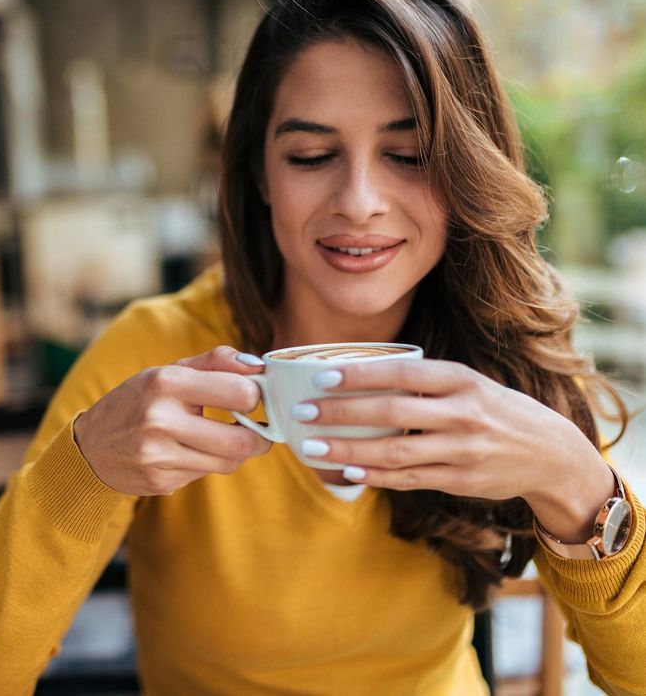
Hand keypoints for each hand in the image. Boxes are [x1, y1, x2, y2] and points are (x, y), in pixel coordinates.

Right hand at [73, 346, 271, 495]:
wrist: (91, 446)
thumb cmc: (138, 401)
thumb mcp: (169, 372)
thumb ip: (215, 362)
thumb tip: (258, 365)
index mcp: (166, 383)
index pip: (240, 393)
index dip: (256, 396)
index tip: (254, 397)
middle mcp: (161, 420)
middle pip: (241, 440)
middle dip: (260, 435)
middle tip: (261, 429)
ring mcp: (159, 455)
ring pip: (228, 462)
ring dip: (237, 451)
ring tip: (228, 437)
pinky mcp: (161, 481)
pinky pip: (206, 474)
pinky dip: (209, 462)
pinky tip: (194, 451)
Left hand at [297, 359, 613, 539]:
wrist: (551, 454)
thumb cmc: (494, 409)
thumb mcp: (468, 383)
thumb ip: (422, 381)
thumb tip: (356, 375)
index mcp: (462, 379)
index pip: (403, 372)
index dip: (361, 375)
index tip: (322, 377)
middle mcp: (464, 413)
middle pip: (392, 412)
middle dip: (342, 413)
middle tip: (303, 412)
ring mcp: (463, 451)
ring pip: (395, 451)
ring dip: (348, 451)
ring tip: (311, 447)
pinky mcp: (462, 481)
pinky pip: (409, 479)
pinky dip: (375, 475)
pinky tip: (346, 471)